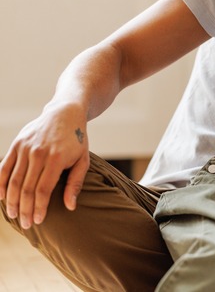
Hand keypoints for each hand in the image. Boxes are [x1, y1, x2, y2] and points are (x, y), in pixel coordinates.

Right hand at [0, 102, 90, 228]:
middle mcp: (38, 154)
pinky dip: (0, 184)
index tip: (38, 221)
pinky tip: (1, 197)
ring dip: (11, 201)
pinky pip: (4, 168)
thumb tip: (70, 207)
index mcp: (56, 159)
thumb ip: (76, 183)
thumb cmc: (76, 140)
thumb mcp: (83, 160)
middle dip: (24, 209)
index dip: (39, 208)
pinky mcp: (16, 145)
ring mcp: (25, 148)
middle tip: (26, 225)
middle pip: (26, 188)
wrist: (64, 113)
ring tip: (13, 215)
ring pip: (13, 181)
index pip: (43, 190)